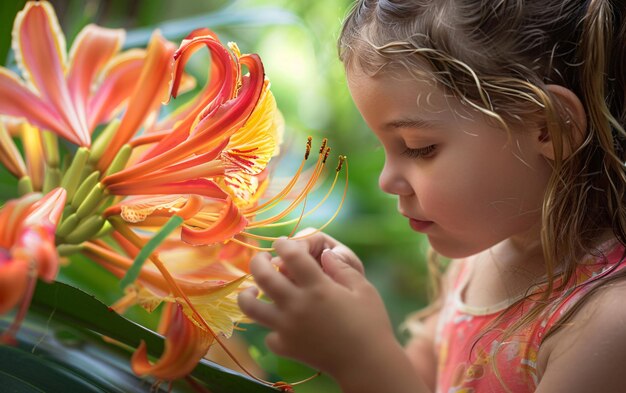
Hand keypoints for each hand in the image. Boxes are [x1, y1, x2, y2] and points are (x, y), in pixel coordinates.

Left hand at [237, 236, 395, 379]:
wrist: (366, 364)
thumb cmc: (371, 323)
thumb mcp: (363, 288)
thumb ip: (342, 267)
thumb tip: (325, 252)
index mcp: (317, 287)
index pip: (290, 254)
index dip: (284, 243)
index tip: (283, 242)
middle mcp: (297, 305)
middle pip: (262, 275)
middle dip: (259, 261)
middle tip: (265, 259)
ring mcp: (287, 328)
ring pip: (251, 307)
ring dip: (248, 294)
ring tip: (254, 290)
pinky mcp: (286, 347)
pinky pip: (268, 334)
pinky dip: (271, 327)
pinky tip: (281, 322)